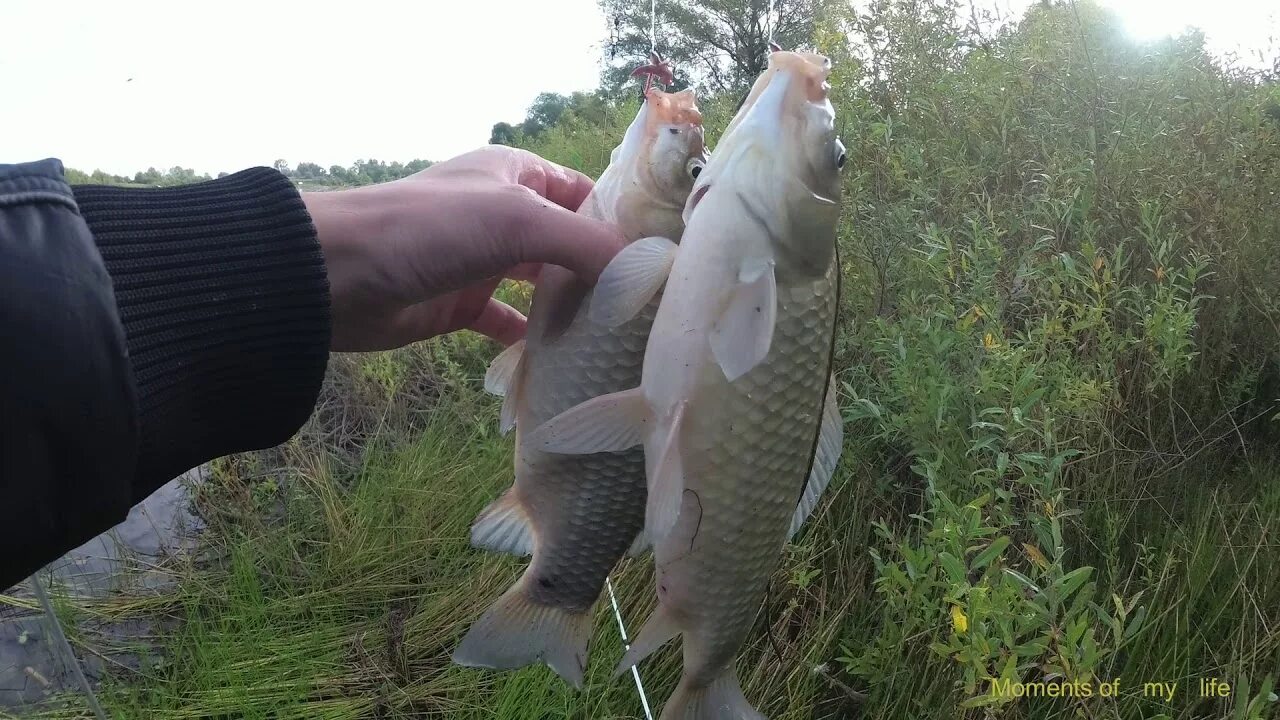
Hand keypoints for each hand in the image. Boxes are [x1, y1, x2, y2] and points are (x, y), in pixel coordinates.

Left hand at [303, 146, 622, 351]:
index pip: (588, 194)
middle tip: (649, 311)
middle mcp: (504, 213)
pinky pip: (510, 323)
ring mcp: (483, 261)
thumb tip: (643, 271)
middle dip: (604, 272)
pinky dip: (533, 341)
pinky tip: (564, 361)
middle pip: (569, 243)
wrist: (337, 274)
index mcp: (517, 174)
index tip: (663, 262)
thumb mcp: (517, 221)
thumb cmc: (429, 229)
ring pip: (543, 286)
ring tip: (618, 339)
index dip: (623, 223)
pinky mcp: (462, 305)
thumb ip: (583, 244)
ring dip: (573, 309)